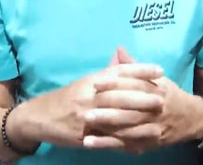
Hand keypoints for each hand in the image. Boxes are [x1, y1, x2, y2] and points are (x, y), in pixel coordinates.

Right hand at [12, 52, 162, 148]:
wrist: (38, 116)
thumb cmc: (66, 97)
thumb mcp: (84, 82)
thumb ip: (105, 73)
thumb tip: (123, 58)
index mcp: (92, 80)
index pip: (119, 72)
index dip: (140, 70)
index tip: (160, 70)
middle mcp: (90, 95)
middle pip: (120, 94)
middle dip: (143, 96)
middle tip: (164, 97)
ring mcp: (87, 115)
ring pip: (116, 116)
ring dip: (139, 119)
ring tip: (158, 122)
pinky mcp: (84, 133)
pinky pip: (108, 138)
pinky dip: (125, 140)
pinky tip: (140, 143)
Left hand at [83, 49, 202, 153]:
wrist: (191, 118)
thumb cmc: (169, 94)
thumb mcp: (156, 78)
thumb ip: (134, 66)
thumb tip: (118, 50)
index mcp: (157, 89)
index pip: (135, 85)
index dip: (115, 83)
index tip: (96, 82)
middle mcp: (155, 109)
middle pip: (130, 109)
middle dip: (108, 108)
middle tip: (86, 107)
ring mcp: (152, 128)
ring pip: (127, 129)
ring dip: (105, 128)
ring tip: (85, 124)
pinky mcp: (147, 143)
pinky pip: (126, 144)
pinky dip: (107, 144)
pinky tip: (90, 143)